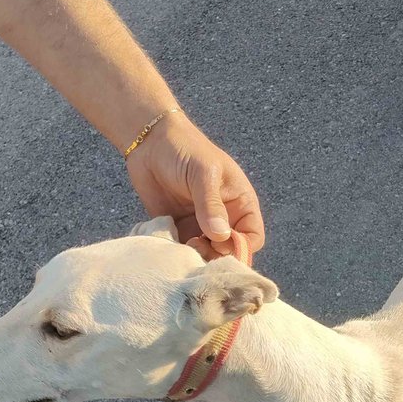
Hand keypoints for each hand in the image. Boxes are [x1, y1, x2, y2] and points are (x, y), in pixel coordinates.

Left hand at [125, 111, 264, 260]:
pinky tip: (170, 245)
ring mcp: (201, 226)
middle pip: (230, 252)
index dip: (241, 247)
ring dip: (197, 258)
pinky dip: (180, 255)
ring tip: (182, 246)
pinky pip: (184, 252)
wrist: (149, 143)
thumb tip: (221, 236)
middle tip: (196, 246)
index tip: (221, 244)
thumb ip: (211, 205)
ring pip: (207, 256)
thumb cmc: (184, 149)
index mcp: (240, 204)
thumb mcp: (203, 174)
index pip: (252, 238)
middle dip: (216, 256)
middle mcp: (224, 219)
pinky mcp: (180, 230)